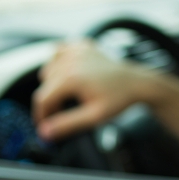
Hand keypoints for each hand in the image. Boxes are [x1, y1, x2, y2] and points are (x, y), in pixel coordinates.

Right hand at [33, 41, 156, 140]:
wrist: (137, 82)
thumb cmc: (118, 99)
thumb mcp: (93, 117)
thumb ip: (67, 124)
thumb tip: (45, 133)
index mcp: (71, 78)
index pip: (42, 99)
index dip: (41, 115)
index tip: (46, 126)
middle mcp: (70, 61)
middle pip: (44, 85)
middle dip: (50, 102)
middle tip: (64, 113)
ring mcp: (75, 51)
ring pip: (49, 68)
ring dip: (53, 82)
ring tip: (69, 94)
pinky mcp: (81, 46)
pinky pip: (59, 51)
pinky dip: (59, 62)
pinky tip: (69, 72)